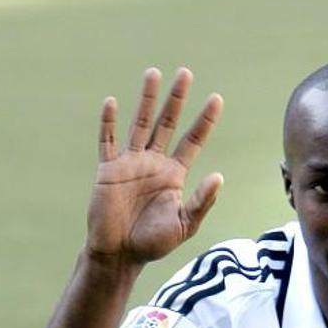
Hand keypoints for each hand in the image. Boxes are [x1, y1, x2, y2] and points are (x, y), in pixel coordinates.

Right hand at [85, 67, 223, 265]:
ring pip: (139, 124)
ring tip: (153, 73)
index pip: (193, 140)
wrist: (119, 255)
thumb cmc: (153, 244)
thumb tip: (219, 176)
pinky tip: (112, 102)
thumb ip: (201, 201)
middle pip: (167, 123)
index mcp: (174, 174)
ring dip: (146, 99)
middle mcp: (154, 163)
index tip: (217, 98)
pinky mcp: (108, 170)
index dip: (204, 120)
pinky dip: (109, 123)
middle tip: (185, 72)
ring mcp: (130, 164)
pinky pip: (107, 142)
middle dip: (176, 99)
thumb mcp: (184, 225)